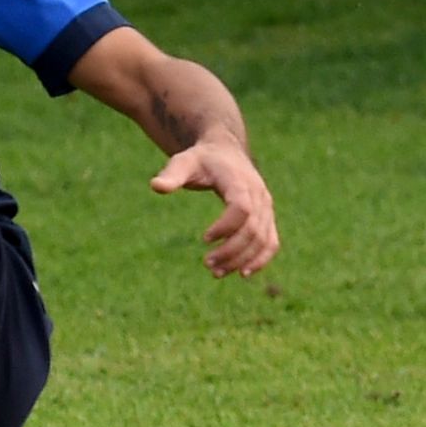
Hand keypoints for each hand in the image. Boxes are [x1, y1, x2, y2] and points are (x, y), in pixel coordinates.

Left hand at [151, 139, 278, 277]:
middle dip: (231, 251)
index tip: (204, 239)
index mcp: (240, 182)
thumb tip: (155, 186)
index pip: (242, 208)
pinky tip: (242, 273)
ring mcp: (266, 207)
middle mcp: (259, 195)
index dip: (226, 227)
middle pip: (253, 229)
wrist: (226, 153)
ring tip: (216, 273)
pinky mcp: (267, 217)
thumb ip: (172, 175)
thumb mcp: (185, 162)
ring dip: (243, 260)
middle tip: (207, 264)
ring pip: (263, 239)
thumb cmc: (202, 160)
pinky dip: (261, 259)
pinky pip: (271, 241)